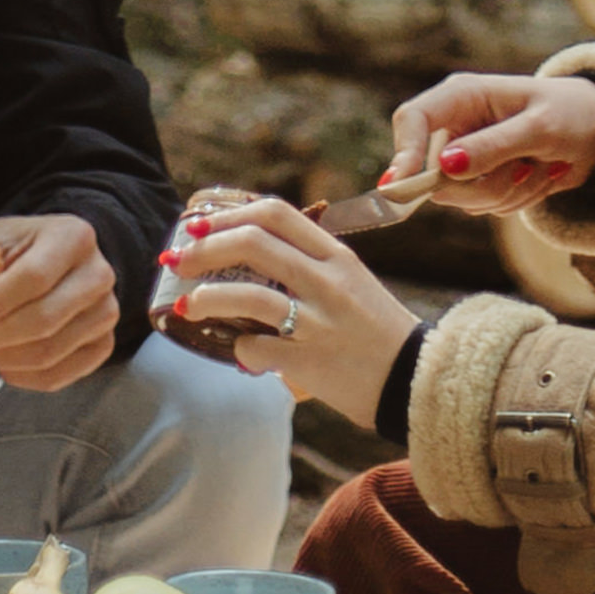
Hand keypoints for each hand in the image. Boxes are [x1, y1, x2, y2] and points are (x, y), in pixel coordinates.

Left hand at [0, 213, 121, 392]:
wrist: (54, 261)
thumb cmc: (14, 249)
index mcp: (73, 237)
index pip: (33, 278)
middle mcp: (100, 274)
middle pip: (44, 320)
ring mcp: (107, 312)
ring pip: (49, 352)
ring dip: (1, 360)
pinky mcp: (103, 344)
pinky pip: (59, 374)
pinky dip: (21, 377)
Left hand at [162, 190, 418, 421]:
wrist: (416, 380)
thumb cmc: (378, 331)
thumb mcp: (351, 282)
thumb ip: (309, 265)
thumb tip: (250, 254)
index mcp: (336, 256)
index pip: (276, 214)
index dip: (229, 214)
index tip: (198, 225)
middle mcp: (327, 281)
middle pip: (252, 243)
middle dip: (204, 249)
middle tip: (177, 261)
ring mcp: (318, 321)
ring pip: (246, 295)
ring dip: (205, 298)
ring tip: (184, 306)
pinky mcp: (310, 361)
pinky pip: (257, 348)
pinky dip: (240, 350)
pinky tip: (240, 354)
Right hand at [386, 69, 594, 213]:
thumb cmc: (570, 114)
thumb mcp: (539, 128)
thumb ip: (493, 146)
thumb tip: (446, 166)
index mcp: (461, 97)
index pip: (412, 120)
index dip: (403, 153)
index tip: (399, 186)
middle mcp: (457, 126)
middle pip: (436, 175)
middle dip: (483, 185)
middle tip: (524, 170)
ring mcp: (467, 156)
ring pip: (462, 198)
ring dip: (507, 193)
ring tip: (539, 167)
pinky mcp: (481, 180)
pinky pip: (483, 207)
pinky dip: (516, 201)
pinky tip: (538, 176)